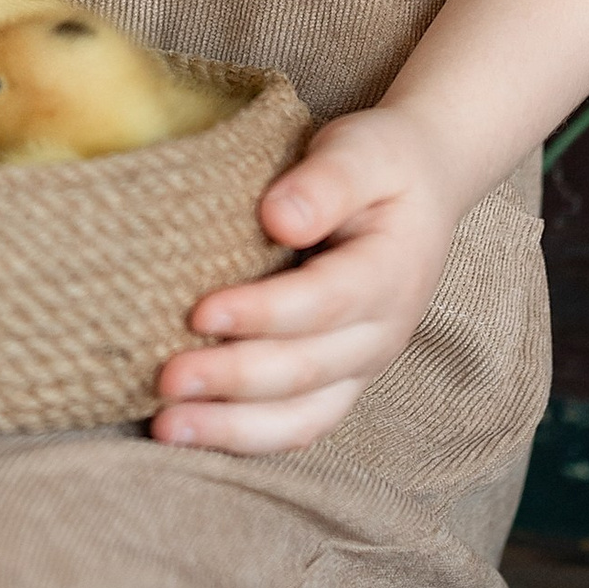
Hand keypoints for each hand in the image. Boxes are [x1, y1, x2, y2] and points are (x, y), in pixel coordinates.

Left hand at [151, 104, 465, 453]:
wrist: (422, 184)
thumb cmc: (382, 163)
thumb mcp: (364, 151)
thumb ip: (327, 182)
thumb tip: (278, 218)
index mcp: (390, 274)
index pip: (323, 303)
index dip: (263, 313)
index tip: (201, 311)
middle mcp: (381, 333)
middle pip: (305, 371)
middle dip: (232, 380)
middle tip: (166, 379)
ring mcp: (360, 366)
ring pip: (302, 418)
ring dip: (233, 429)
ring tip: (167, 427)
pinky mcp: (338, 381)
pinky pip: (297, 425)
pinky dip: (246, 437)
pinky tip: (194, 432)